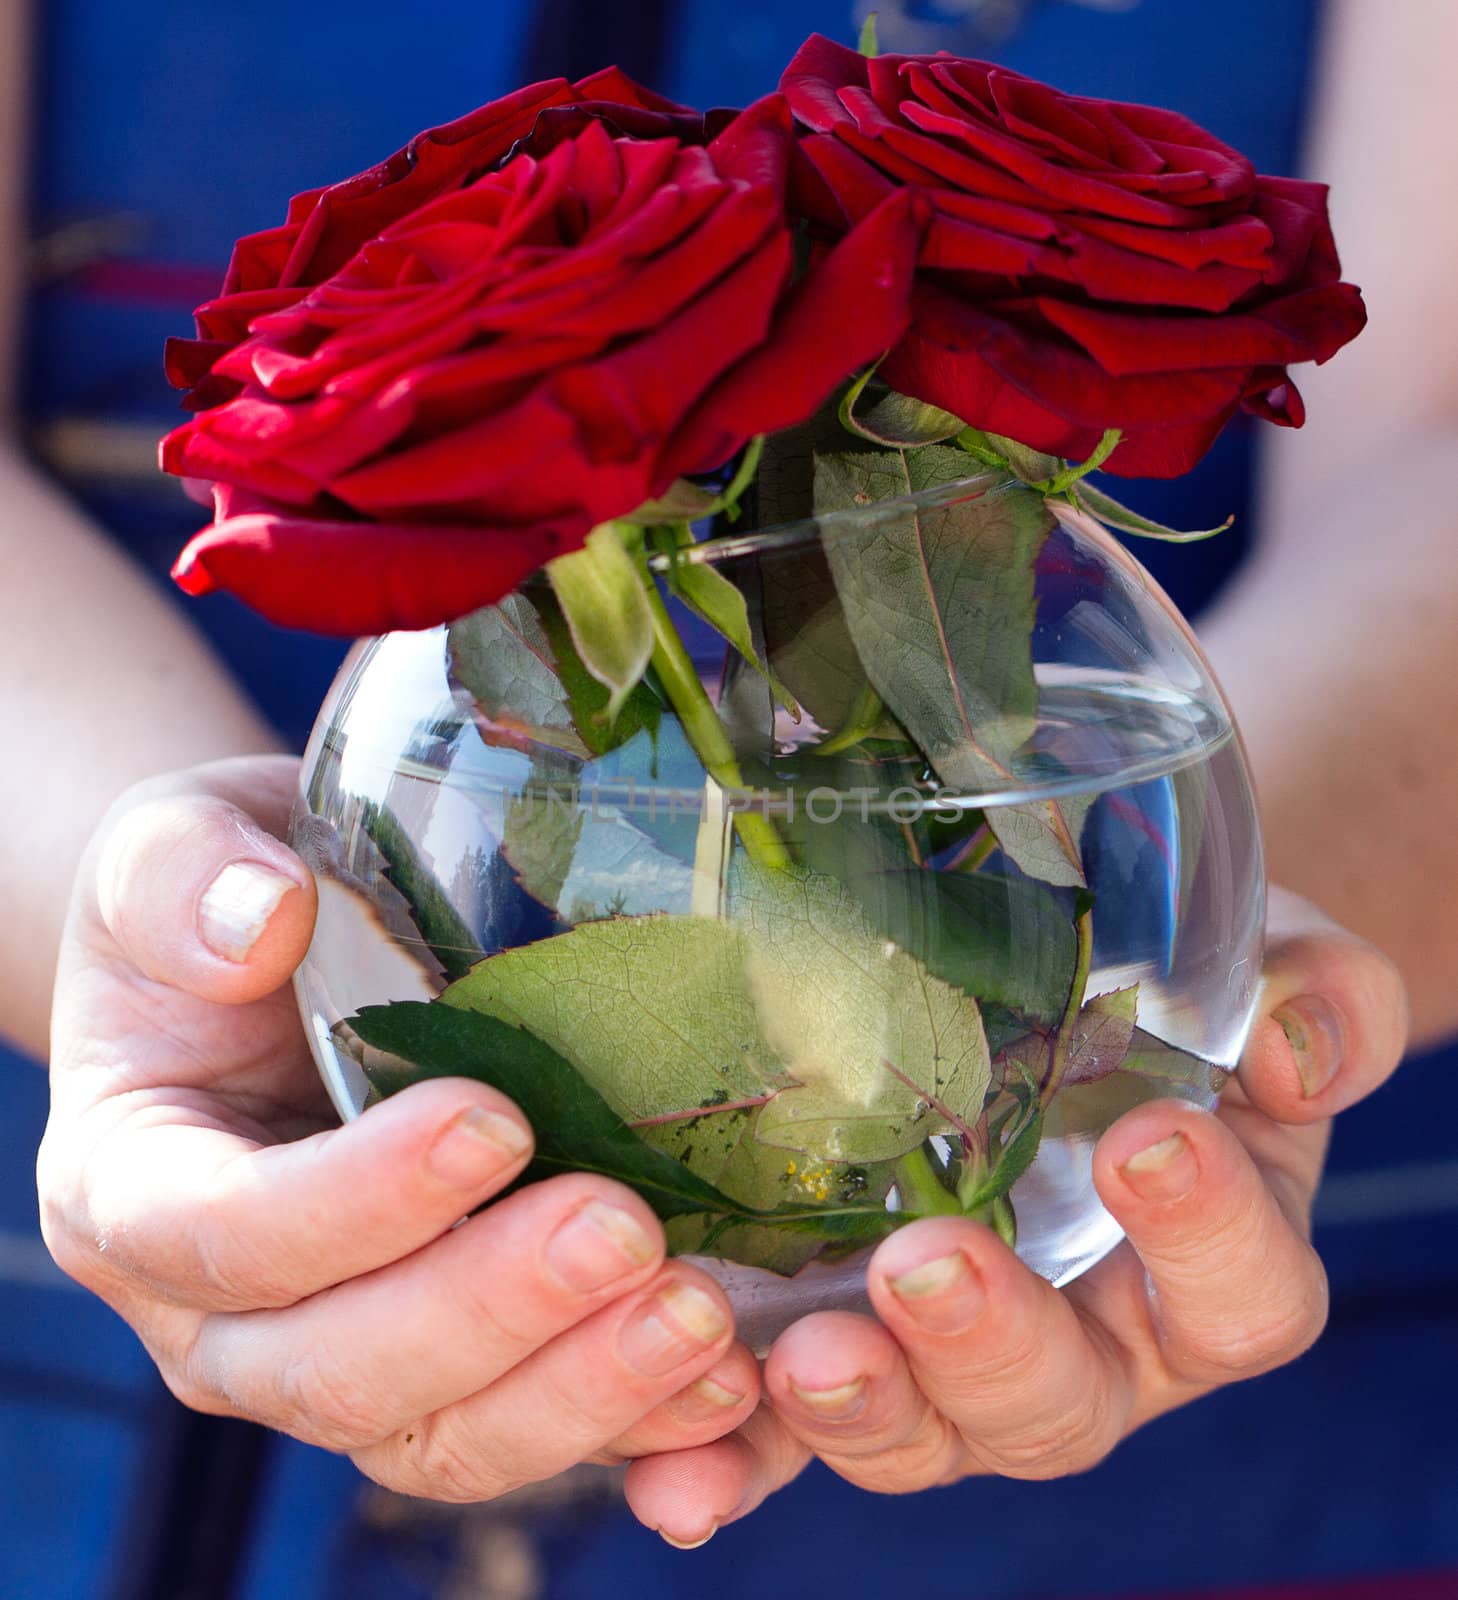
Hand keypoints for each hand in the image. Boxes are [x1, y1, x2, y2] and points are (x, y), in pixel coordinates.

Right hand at [38, 757, 759, 1503]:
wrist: (275, 958)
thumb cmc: (223, 903)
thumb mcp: (172, 855)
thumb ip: (181, 879)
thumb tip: (261, 921)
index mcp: (137, 1190)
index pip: (229, 1234)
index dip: (359, 1202)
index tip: (496, 1121)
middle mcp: (223, 1313)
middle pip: (340, 1371)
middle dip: (491, 1309)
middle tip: (624, 1230)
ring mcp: (336, 1354)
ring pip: (442, 1435)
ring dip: (577, 1390)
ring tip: (700, 1316)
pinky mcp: (444, 1370)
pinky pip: (525, 1431)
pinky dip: (628, 1423)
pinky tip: (724, 1381)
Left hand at [625, 888, 1407, 1545]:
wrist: (1059, 990)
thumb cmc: (1175, 989)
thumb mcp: (1259, 970)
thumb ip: (1316, 999)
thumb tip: (1297, 1047)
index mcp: (1201, 1269)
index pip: (1241, 1295)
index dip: (1206, 1238)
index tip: (1152, 1141)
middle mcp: (1083, 1340)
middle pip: (1057, 1401)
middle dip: (992, 1345)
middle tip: (926, 1265)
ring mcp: (950, 1361)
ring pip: (921, 1434)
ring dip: (857, 1407)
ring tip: (800, 1352)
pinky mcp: (842, 1344)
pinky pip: (788, 1432)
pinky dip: (736, 1457)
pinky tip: (674, 1475)